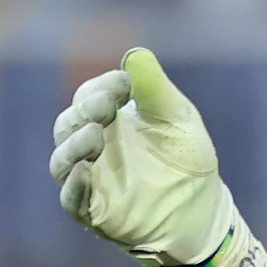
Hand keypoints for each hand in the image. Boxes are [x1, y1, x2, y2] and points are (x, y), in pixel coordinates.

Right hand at [49, 48, 234, 266]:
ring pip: (63, 161)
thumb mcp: (178, 120)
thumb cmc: (188, 159)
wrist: (203, 210)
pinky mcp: (94, 211)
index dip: (102, 87)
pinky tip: (85, 171)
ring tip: (96, 135)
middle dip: (84, 112)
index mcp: (110, 119)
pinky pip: (73, 199)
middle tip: (106, 106)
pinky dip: (75, 186)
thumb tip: (136, 54)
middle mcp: (93, 146)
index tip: (124, 83)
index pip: (89, 96)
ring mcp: (91, 180)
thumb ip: (156, 91)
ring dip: (75, 146)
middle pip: (69, 124)